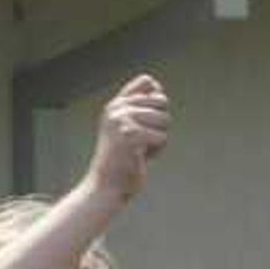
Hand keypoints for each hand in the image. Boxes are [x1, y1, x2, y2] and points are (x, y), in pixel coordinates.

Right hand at [87, 73, 170, 202]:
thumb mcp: (126, 127)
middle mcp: (115, 109)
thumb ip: (139, 106)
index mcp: (114, 105)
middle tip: (139, 141)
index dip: (155, 100)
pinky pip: (162, 137)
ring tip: (139, 150)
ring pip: (165, 120)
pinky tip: (139, 157)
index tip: (143, 122)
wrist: (104, 187)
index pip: (147, 81)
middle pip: (162, 102)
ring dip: (158, 139)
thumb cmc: (120, 161)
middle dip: (159, 124)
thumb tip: (157, 88)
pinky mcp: (130, 136)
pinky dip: (157, 151)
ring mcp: (121, 121)